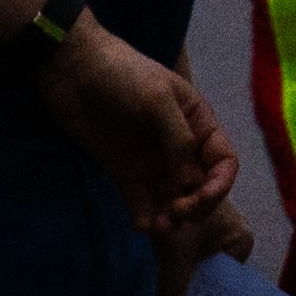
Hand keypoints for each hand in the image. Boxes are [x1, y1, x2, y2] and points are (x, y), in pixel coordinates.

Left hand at [41, 31, 251, 295]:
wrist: (72, 70)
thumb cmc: (122, 74)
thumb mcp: (157, 98)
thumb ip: (179, 139)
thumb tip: (190, 180)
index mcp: (198, 123)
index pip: (223, 162)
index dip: (220, 185)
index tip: (201, 198)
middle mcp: (180, 147)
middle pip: (201, 187)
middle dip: (195, 205)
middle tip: (176, 212)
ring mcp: (153, 162)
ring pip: (172, 200)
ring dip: (171, 217)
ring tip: (158, 225)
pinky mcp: (126, 173)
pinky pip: (141, 202)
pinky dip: (144, 217)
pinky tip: (140, 224)